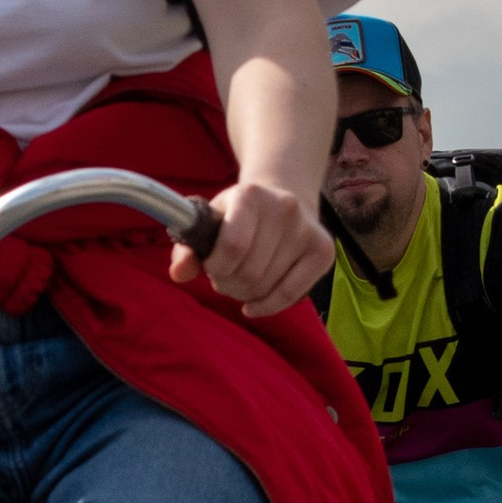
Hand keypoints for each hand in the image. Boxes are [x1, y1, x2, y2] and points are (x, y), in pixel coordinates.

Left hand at [172, 175, 334, 321]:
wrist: (283, 199)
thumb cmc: (236, 216)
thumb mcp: (208, 222)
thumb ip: (187, 248)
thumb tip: (178, 274)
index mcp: (250, 196)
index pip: (232, 246)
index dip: (216, 267)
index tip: (211, 268)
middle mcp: (285, 208)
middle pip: (249, 271)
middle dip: (228, 283)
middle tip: (225, 276)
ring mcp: (307, 229)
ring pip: (266, 286)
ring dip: (245, 294)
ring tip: (240, 280)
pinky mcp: (324, 251)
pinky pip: (292, 294)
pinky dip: (267, 306)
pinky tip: (253, 305)